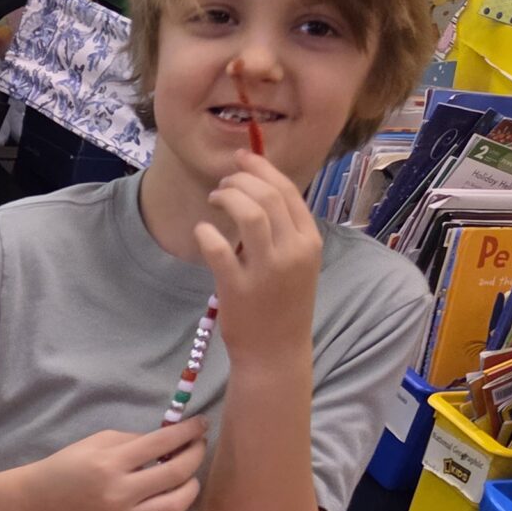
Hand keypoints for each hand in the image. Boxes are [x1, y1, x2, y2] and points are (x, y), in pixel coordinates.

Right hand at [21, 419, 207, 510]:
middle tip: (197, 446)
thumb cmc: (68, 466)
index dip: (189, 431)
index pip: (162, 443)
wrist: (40, 503)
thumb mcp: (98, 441)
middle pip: (176, 473)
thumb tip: (172, 441)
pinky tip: (174, 506)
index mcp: (110, 463)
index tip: (200, 424)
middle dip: (195, 454)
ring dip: (191, 487)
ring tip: (187, 477)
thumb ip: (136, 440)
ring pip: (177, 506)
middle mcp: (118, 493)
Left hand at [195, 152, 321, 369]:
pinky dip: (207, 233)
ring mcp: (267, 270)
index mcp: (309, 241)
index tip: (242, 159)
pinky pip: (218, 249)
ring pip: (250, 214)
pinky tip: (202, 230)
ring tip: (214, 198)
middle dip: (241, 180)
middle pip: (268, 196)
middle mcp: (293, 251)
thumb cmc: (283, 304)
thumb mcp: (297, 262)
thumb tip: (259, 190)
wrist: (276, 352)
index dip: (262, 169)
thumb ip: (285, 230)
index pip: (288, 191)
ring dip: (227, 197)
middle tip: (222, 183)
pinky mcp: (238, 288)